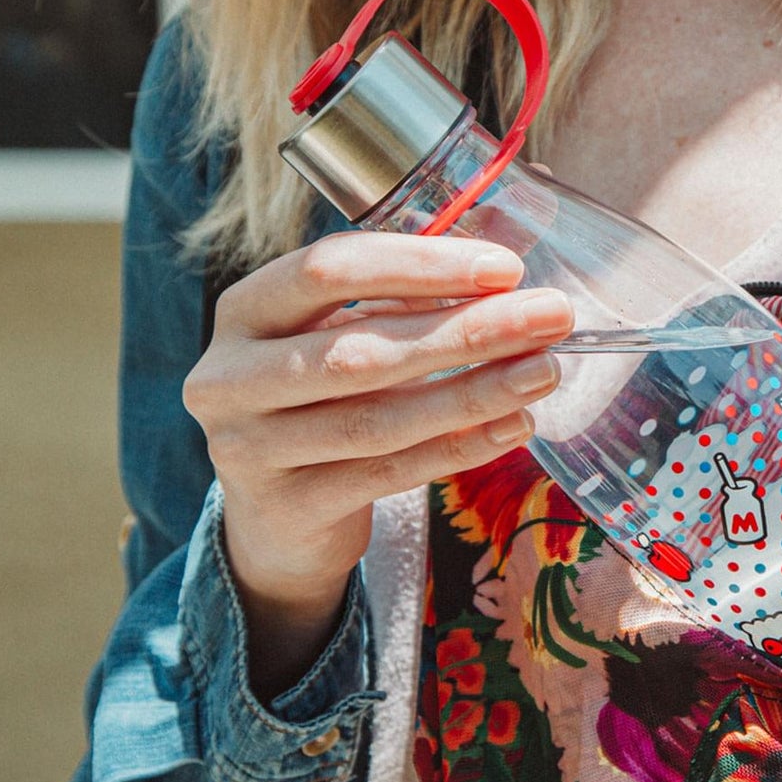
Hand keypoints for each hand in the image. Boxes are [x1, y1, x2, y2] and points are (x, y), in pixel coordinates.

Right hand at [182, 232, 572, 696]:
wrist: (273, 516)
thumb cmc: (319, 401)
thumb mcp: (336, 338)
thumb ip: (397, 306)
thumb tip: (504, 281)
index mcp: (244, 310)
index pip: (329, 270)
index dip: (421, 265)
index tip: (506, 268)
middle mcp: (231, 377)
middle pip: (360, 350)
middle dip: (467, 331)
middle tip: (551, 317)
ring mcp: (248, 449)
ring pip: (377, 419)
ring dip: (473, 392)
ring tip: (543, 372)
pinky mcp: (287, 507)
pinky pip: (387, 473)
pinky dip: (458, 447)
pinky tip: (513, 426)